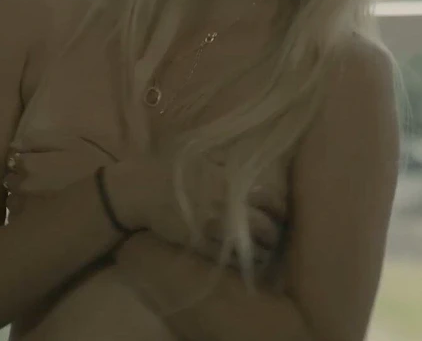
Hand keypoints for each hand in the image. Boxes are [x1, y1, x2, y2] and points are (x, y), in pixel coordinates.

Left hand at [4, 129, 115, 216]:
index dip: (26, 164)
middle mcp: (22, 186)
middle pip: (11, 183)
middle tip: (42, 184)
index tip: (39, 166)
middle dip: (21, 182)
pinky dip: (28, 219)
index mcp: (29, 164)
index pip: (14, 162)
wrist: (111, 198)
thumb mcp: (71, 142)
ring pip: (14, 203)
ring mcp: (24, 210)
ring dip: (23, 201)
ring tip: (43, 203)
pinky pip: (20, 223)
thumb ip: (39, 140)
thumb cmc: (95, 165)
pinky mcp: (31, 229)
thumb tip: (13, 146)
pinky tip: (44, 218)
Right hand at [104, 153, 284, 257]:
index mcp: (232, 183)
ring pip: (251, 247)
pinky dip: (241, 263)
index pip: (271, 199)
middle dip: (274, 235)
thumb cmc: (174, 170)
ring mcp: (214, 227)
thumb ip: (232, 165)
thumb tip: (254, 164)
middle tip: (274, 239)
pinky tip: (244, 263)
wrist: (141, 190)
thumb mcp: (207, 158)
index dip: (280, 210)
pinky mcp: (200, 244)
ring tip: (264, 255)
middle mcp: (228, 205)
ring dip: (262, 253)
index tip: (280, 215)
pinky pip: (229, 258)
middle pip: (266, 228)